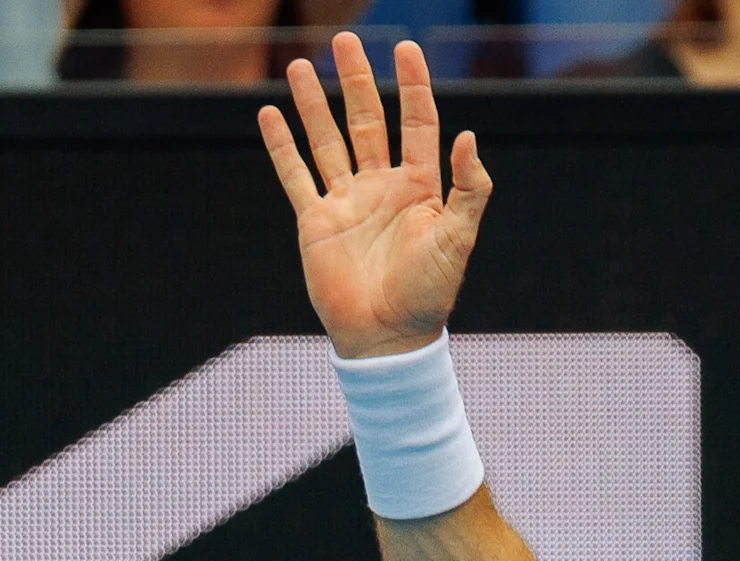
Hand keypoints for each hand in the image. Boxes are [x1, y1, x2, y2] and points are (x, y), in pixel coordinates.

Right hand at [258, 35, 494, 360]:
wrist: (388, 340)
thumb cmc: (429, 294)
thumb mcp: (458, 239)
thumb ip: (469, 188)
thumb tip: (468, 135)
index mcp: (419, 186)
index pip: (416, 121)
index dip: (412, 84)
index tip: (405, 48)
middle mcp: (381, 186)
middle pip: (367, 119)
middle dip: (357, 80)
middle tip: (346, 41)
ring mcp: (347, 202)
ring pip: (327, 140)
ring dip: (314, 103)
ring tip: (301, 65)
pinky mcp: (317, 222)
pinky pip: (295, 176)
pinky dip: (281, 146)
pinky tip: (270, 114)